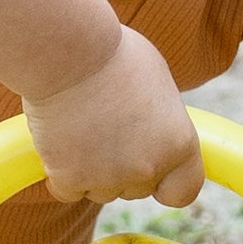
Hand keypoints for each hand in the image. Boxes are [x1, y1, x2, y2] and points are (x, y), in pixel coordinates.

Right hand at [24, 23, 200, 212]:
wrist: (67, 52)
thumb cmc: (112, 53)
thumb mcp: (156, 80)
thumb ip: (161, 118)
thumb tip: (154, 129)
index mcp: (179, 143)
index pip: (184, 191)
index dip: (167, 182)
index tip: (152, 166)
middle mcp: (148, 167)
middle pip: (136, 190)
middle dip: (122, 168)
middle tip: (104, 128)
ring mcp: (108, 178)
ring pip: (100, 191)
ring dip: (90, 170)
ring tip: (80, 127)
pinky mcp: (70, 179)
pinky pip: (66, 190)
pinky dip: (59, 172)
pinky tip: (58, 140)